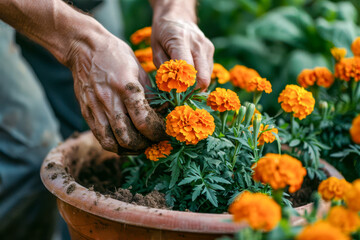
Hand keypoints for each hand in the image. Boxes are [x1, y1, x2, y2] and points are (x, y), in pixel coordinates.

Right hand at [67, 32, 165, 152]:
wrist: (83, 47)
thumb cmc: (116, 55)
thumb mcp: (138, 69)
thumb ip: (149, 93)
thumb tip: (161, 113)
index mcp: (126, 87)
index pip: (143, 121)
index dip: (157, 132)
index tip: (165, 133)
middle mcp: (109, 100)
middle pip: (127, 137)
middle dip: (145, 145)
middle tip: (154, 142)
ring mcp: (95, 108)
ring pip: (112, 143)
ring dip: (129, 149)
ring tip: (140, 145)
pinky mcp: (86, 113)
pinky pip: (100, 137)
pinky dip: (115, 145)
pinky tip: (125, 142)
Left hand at [151, 18, 214, 90]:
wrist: (177, 16)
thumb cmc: (162, 33)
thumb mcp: (155, 49)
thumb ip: (163, 68)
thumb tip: (171, 87)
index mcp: (180, 40)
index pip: (187, 70)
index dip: (182, 85)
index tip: (174, 93)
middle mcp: (198, 44)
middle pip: (202, 77)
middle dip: (192, 90)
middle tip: (180, 95)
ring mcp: (207, 47)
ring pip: (206, 77)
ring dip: (195, 84)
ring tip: (183, 83)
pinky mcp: (211, 50)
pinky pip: (207, 71)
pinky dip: (198, 77)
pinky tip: (188, 75)